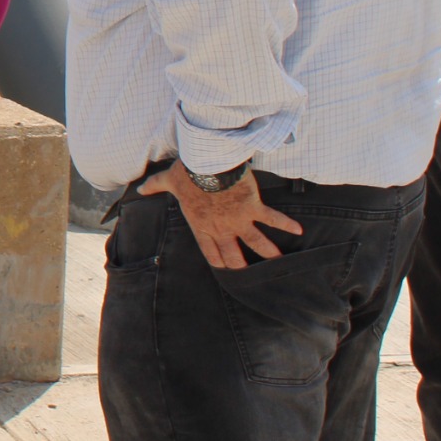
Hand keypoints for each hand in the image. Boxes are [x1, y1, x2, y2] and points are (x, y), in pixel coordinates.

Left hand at [138, 163, 303, 270]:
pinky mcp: (253, 208)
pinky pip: (273, 219)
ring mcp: (239, 220)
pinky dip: (286, 224)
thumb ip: (155, 187)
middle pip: (232, 254)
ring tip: (278, 262)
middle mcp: (221, 228)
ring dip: (268, 253)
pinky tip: (298, 230)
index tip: (224, 270)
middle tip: (250, 276)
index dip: (217, 261)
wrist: (208, 165)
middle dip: (240, 266)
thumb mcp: (168, 181)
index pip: (209, 250)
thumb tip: (141, 188)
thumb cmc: (188, 173)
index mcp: (201, 225)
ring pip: (256, 243)